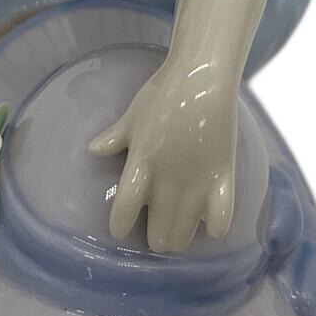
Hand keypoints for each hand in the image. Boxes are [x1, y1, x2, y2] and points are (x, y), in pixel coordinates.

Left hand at [88, 59, 237, 252]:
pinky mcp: (223, 177)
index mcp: (141, 163)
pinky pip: (220, 219)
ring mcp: (197, 181)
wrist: (203, 77)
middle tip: (156, 231)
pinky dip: (214, 226)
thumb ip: (115, 136)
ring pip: (185, 234)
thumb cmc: (164, 92)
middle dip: (155, 238)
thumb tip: (92, 149)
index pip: (125, 209)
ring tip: (178, 233)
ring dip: (180, 237)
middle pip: (158, 233)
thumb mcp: (133, 114)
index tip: (120, 230)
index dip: (120, 225)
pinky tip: (208, 222)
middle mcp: (167, 180)